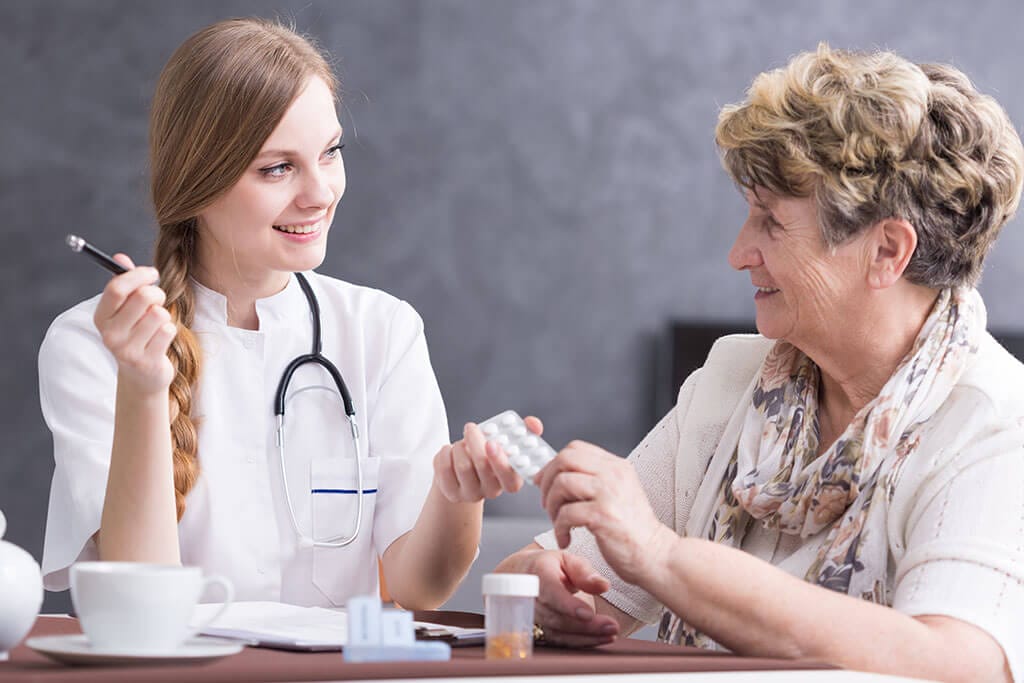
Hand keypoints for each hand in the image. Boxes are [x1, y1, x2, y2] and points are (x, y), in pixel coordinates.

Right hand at [92, 255, 175, 394]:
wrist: (142, 376)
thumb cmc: (137, 334)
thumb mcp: (127, 310)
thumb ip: (125, 284)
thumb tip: (120, 257)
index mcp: (101, 317)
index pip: (116, 288)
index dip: (137, 275)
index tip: (151, 273)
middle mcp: (110, 334)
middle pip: (143, 297)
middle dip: (157, 293)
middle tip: (158, 300)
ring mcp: (127, 350)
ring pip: (159, 314)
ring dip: (164, 315)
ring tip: (157, 325)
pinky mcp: (146, 361)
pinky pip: (168, 330)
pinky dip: (170, 330)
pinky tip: (161, 340)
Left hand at [433, 416, 543, 502]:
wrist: (465, 468)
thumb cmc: (490, 452)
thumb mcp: (507, 441)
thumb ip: (525, 430)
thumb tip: (533, 424)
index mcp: (511, 480)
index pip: (510, 478)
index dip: (500, 461)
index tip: (491, 442)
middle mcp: (492, 491)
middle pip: (482, 467)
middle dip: (475, 443)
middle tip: (471, 427)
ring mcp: (471, 494)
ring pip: (463, 466)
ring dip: (460, 446)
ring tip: (462, 442)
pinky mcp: (451, 493)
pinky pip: (444, 469)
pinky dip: (445, 453)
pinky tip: (450, 451)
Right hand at [515, 548, 618, 646]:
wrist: (519, 576)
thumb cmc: (546, 566)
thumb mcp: (566, 559)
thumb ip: (584, 572)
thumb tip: (603, 585)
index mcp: (538, 573)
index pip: (550, 592)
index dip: (568, 605)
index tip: (588, 614)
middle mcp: (529, 598)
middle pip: (555, 617)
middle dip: (585, 626)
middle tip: (611, 627)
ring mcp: (529, 617)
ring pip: (556, 633)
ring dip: (585, 637)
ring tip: (609, 635)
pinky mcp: (534, 630)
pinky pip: (556, 641)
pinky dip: (578, 642)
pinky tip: (597, 639)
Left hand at [536, 441, 674, 585]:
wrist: (656, 555)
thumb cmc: (633, 531)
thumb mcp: (618, 493)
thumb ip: (594, 481)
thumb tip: (557, 476)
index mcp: (617, 466)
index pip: (575, 449)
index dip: (552, 464)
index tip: (543, 481)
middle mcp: (614, 474)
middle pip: (565, 460)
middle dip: (547, 481)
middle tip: (546, 502)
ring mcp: (609, 493)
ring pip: (562, 484)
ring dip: (551, 506)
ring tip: (558, 523)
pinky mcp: (603, 516)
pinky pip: (566, 513)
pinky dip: (559, 528)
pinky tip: (565, 538)